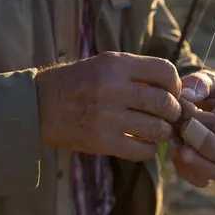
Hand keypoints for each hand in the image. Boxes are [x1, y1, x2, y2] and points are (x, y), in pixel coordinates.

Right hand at [36, 52, 181, 161]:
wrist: (40, 106)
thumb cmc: (76, 83)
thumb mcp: (103, 65)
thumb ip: (135, 73)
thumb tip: (174, 90)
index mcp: (115, 64)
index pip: (165, 71)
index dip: (174, 85)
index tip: (170, 93)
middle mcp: (113, 88)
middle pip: (166, 103)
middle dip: (172, 112)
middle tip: (166, 116)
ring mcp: (107, 117)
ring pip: (158, 129)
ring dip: (162, 132)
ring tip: (154, 129)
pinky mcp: (102, 142)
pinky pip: (143, 150)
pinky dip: (148, 149)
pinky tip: (140, 142)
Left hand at [171, 70, 214, 186]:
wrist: (209, 104)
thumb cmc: (207, 90)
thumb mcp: (206, 80)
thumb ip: (198, 84)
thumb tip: (186, 97)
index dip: (199, 120)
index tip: (180, 109)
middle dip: (204, 147)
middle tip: (182, 135)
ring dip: (198, 165)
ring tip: (179, 151)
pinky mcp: (212, 167)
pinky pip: (204, 180)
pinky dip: (188, 173)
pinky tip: (176, 155)